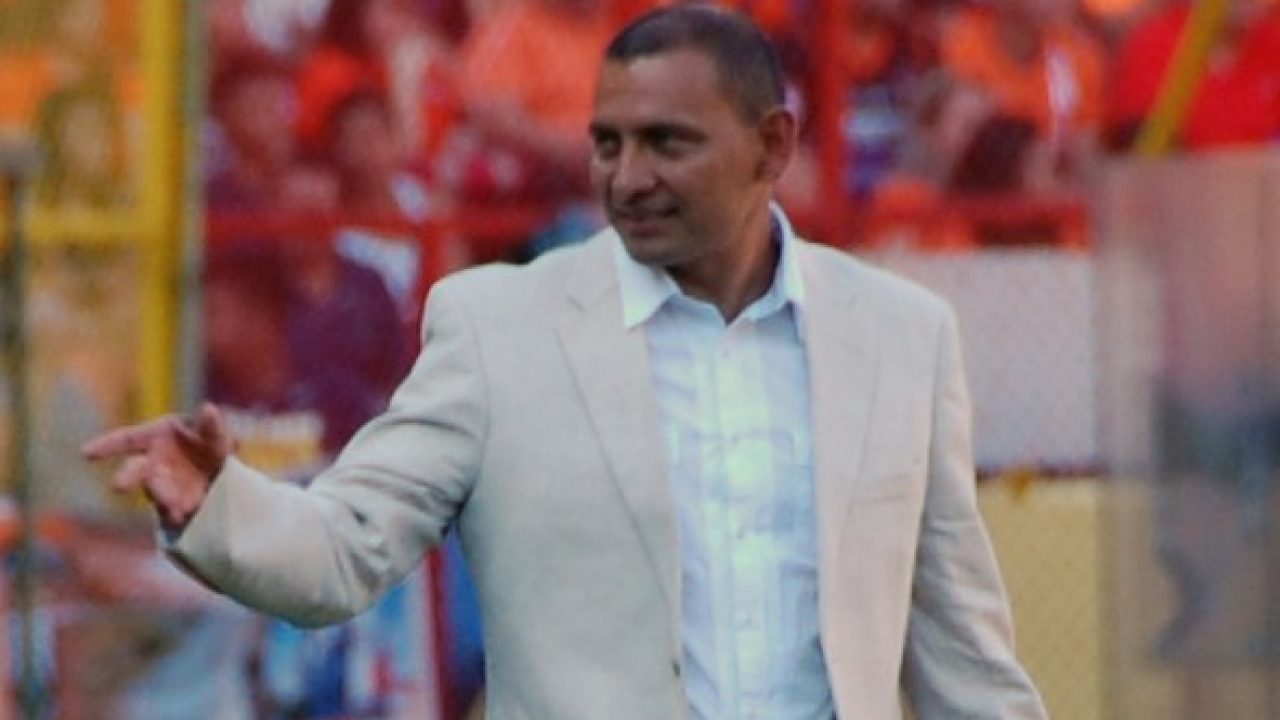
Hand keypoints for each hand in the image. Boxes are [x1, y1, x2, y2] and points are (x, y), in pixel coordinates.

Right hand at [81, 402, 233, 530]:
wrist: (221, 467)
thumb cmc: (209, 440)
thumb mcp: (214, 430)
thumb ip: (212, 425)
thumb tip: (208, 408)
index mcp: (156, 436)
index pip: (127, 439)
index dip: (107, 445)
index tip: (85, 453)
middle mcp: (153, 461)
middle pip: (136, 469)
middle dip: (127, 477)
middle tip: (117, 486)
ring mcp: (164, 483)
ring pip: (157, 490)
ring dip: (162, 497)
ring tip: (173, 507)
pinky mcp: (177, 501)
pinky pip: (174, 506)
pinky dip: (176, 511)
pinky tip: (180, 516)